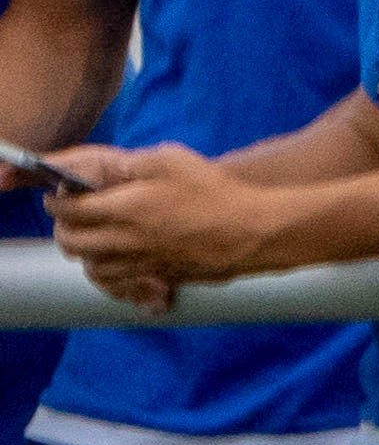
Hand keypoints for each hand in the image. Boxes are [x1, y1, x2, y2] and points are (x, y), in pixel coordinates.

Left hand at [46, 146, 256, 305]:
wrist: (255, 231)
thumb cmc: (216, 192)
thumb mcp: (172, 160)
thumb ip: (131, 163)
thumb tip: (102, 170)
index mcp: (125, 208)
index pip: (70, 210)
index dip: (56, 201)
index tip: (57, 195)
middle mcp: (126, 240)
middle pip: (72, 244)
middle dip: (63, 228)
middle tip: (71, 217)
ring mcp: (142, 263)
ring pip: (91, 268)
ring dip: (85, 253)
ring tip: (93, 239)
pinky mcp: (160, 276)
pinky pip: (120, 283)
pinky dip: (110, 275)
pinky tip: (118, 263)